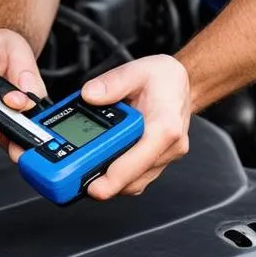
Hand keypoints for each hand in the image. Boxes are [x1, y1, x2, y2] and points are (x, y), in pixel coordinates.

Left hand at [79, 54, 191, 199]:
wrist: (180, 85)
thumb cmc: (165, 79)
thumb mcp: (136, 70)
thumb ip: (111, 83)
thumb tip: (89, 96)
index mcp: (165, 125)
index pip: (139, 160)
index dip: (114, 178)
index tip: (92, 187)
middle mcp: (168, 147)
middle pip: (132, 179)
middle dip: (103, 182)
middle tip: (75, 176)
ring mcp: (164, 158)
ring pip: (133, 183)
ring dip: (108, 180)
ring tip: (83, 167)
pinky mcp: (157, 163)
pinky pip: (135, 178)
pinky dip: (116, 176)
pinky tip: (100, 163)